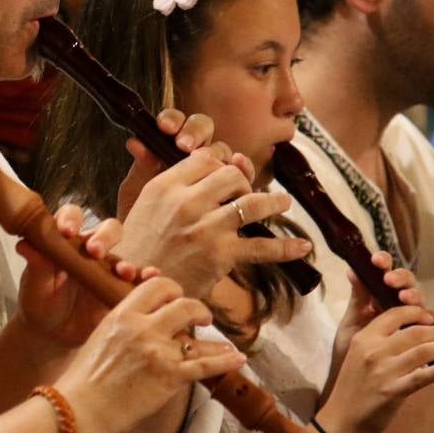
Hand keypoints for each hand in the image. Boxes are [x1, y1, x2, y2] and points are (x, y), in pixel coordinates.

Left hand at [15, 205, 157, 346]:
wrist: (53, 334)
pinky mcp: (122, 288)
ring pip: (124, 255)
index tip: (67, 231)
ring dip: (126, 261)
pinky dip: (147, 277)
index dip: (71, 219)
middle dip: (104, 237)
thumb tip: (25, 245)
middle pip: (106, 229)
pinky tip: (150, 278)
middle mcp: (90, 250)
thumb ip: (35, 266)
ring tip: (124, 272)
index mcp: (66, 241)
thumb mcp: (34, 286)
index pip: (71, 217)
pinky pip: (139, 280)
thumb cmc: (39, 303)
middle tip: (95, 251)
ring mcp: (109, 269)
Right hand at [54, 277, 246, 432]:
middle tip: (200, 317)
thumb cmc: (86, 377)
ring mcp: (159, 351)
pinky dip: (225, 361)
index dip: (173, 289)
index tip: (177, 298)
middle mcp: (143, 327)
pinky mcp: (170, 377)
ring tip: (223, 342)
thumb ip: (124, 322)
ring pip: (198, 333)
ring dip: (215, 337)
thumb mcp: (101, 336)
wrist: (81, 408)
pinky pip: (206, 365)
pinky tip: (238, 358)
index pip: (158, 285)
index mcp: (123, 314)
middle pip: (184, 303)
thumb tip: (144, 318)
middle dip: (197, 308)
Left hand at [116, 109, 243, 217]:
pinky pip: (246, 178)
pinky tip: (244, 169)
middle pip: (204, 129)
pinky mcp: (236, 194)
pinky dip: (248, 172)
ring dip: (223, 153)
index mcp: (169, 149)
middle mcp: (195, 155)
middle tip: (184, 144)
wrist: (156, 258)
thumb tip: (135, 142)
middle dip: (196, 131)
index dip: (173, 120)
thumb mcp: (137, 196)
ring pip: (226, 152)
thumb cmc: (146, 224)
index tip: (165, 128)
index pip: (175, 122)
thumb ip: (140, 168)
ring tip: (220, 160)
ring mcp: (217, 173)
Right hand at [116, 147, 310, 298]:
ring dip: (273, 202)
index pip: (206, 158)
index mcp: (165, 186)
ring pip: (252, 203)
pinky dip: (286, 248)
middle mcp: (186, 202)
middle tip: (248, 194)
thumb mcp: (137, 203)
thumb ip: (153, 172)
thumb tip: (152, 143)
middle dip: (244, 182)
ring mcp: (206, 228)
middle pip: (232, 175)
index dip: (222, 162)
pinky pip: (262, 246)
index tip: (228, 173)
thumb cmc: (136, 247)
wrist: (130, 289)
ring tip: (282, 203)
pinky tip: (303, 247)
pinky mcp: (220, 255)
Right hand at [316, 305, 433, 432]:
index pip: (395, 314)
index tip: (430, 318)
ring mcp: (383, 371)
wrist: (342, 420)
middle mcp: (373, 351)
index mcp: (363, 338)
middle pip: (414, 332)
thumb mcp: (358, 356)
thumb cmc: (353, 387)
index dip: (417, 313)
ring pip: (422, 351)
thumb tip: (413, 330)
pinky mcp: (393, 391)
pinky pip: (423, 377)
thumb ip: (379, 341)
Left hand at [331, 251, 424, 366]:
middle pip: (408, 282)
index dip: (384, 261)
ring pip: (421, 299)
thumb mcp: (352, 322)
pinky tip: (433, 324)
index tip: (376, 261)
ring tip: (403, 298)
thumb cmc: (354, 348)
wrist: (358, 382)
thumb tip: (352, 270)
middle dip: (400, 279)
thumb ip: (358, 299)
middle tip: (389, 281)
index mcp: (381, 293)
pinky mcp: (427, 335)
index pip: (386, 271)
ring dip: (414, 297)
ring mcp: (415, 318)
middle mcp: (401, 302)